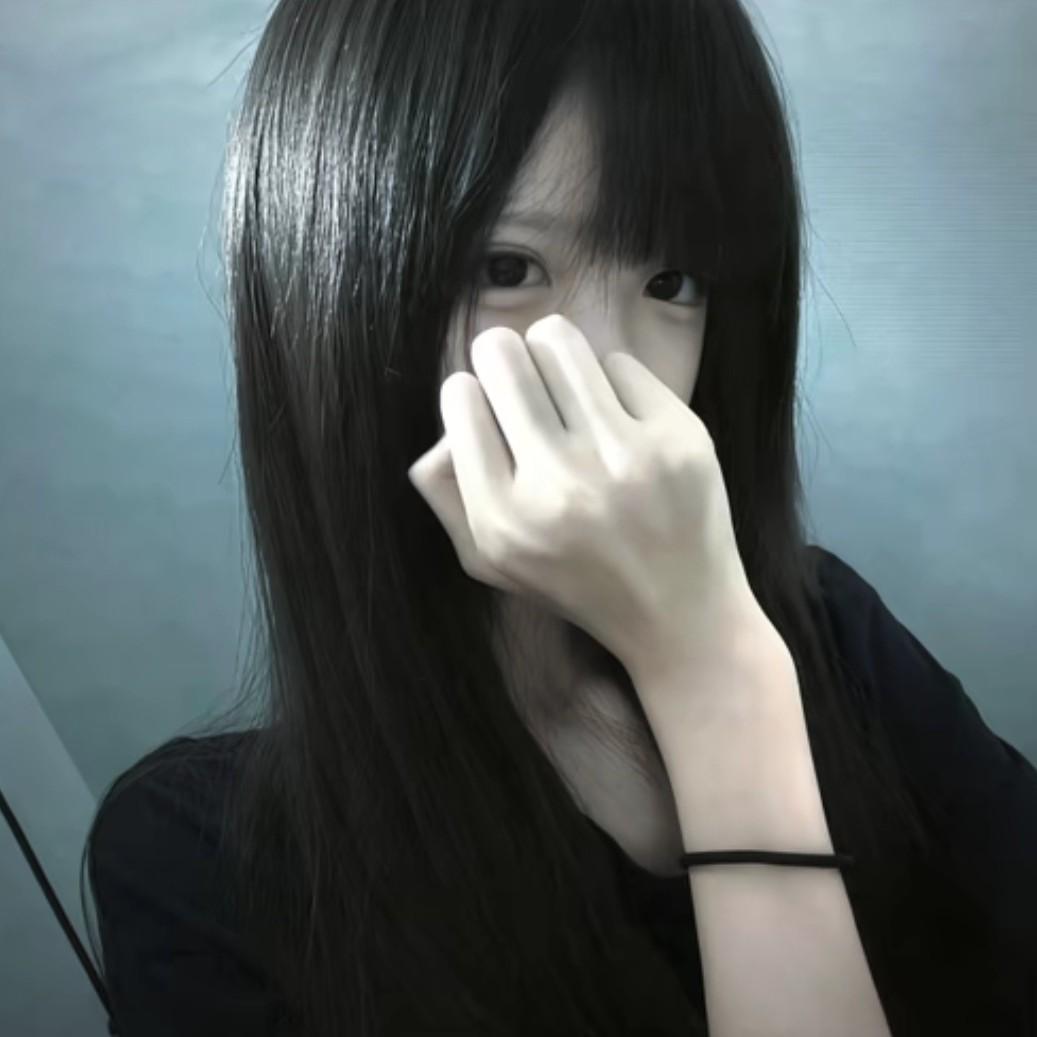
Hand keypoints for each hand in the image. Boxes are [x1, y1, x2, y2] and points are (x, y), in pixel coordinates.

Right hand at [407, 314, 768, 705]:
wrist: (679, 612)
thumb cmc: (575, 580)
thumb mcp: (489, 559)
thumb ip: (445, 490)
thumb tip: (449, 412)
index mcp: (503, 518)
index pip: (460, 397)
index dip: (468, 389)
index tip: (485, 403)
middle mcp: (559, 485)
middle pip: (502, 355)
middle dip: (500, 353)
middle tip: (516, 372)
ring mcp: (624, 457)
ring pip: (559, 341)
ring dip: (551, 350)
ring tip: (560, 380)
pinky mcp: (677, 437)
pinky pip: (619, 362)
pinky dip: (610, 380)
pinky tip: (617, 417)